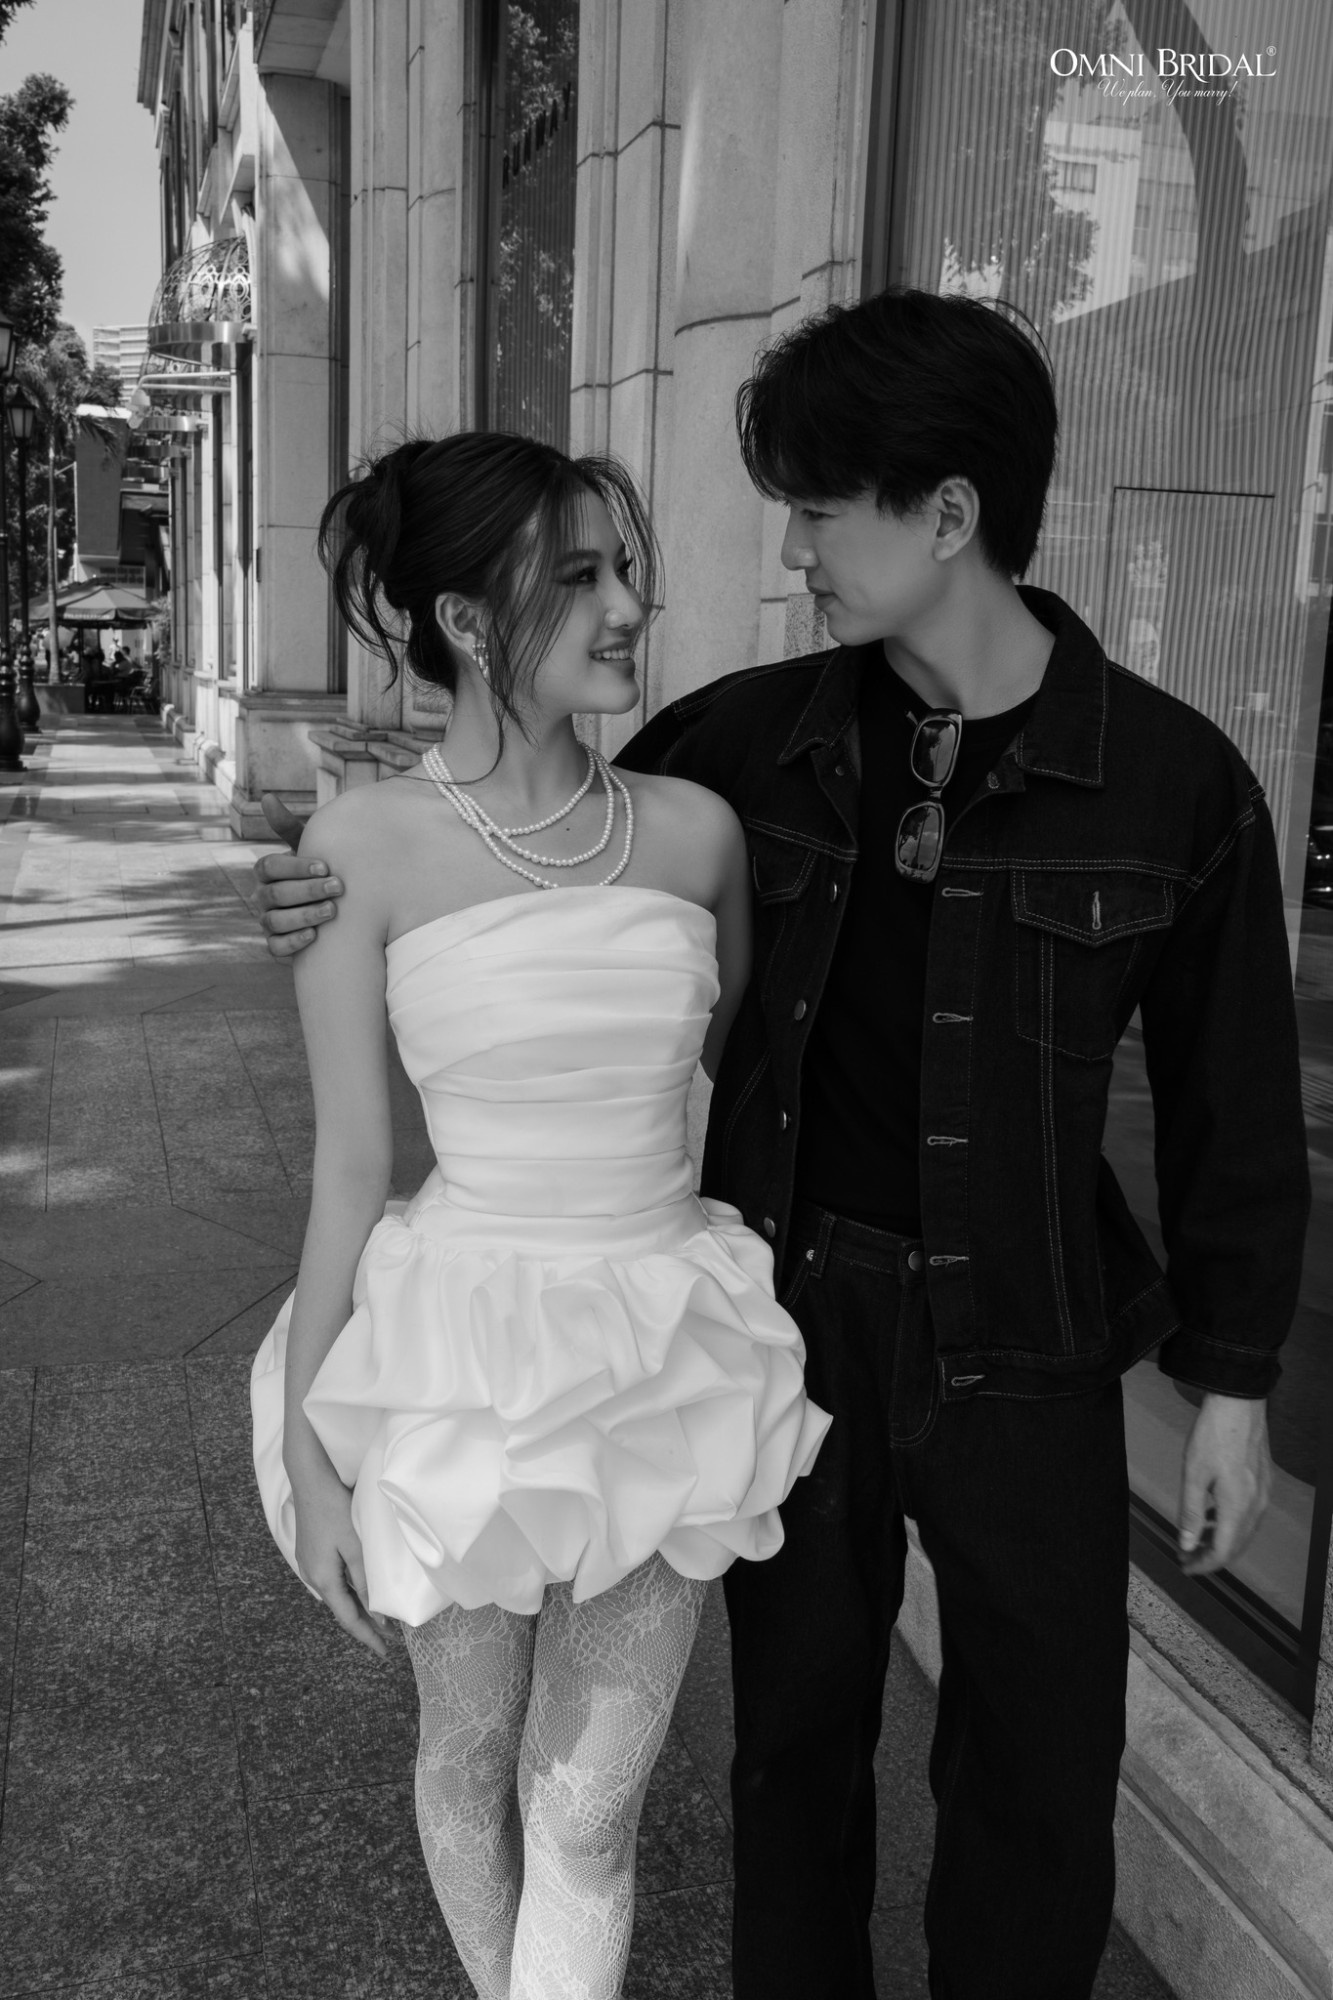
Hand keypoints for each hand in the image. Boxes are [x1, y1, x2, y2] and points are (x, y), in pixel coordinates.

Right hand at [253, 795, 342, 958]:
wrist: (333, 910)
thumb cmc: (318, 873)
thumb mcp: (307, 849)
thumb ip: (288, 827)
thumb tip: (267, 796)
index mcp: (267, 872)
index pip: (268, 867)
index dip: (295, 866)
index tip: (325, 866)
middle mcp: (262, 896)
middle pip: (274, 894)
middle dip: (307, 890)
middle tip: (338, 887)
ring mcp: (267, 921)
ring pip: (274, 921)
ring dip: (304, 915)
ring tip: (332, 911)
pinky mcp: (276, 945)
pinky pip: (275, 947)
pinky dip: (293, 942)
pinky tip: (315, 937)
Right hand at [289, 1453, 390, 1658]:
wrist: (309, 1480)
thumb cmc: (334, 1509)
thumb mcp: (355, 1546)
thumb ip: (365, 1580)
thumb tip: (375, 1613)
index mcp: (323, 1579)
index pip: (349, 1618)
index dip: (368, 1637)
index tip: (385, 1653)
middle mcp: (312, 1576)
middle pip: (342, 1609)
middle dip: (365, 1624)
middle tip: (389, 1638)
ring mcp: (309, 1564)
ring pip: (337, 1595)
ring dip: (358, 1607)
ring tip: (380, 1618)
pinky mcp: (311, 1553)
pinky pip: (333, 1580)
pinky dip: (349, 1590)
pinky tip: (361, 1590)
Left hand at [1177, 1392, 1271, 1575]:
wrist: (1238, 1404)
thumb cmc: (1213, 1435)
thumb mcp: (1194, 1475)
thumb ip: (1192, 1513)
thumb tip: (1188, 1544)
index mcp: (1238, 1507)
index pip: (1223, 1552)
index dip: (1204, 1565)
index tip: (1185, 1566)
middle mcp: (1256, 1505)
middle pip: (1236, 1545)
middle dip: (1211, 1555)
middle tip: (1187, 1556)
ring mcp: (1263, 1493)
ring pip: (1244, 1531)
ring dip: (1220, 1540)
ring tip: (1196, 1538)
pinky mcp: (1263, 1481)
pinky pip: (1249, 1514)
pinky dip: (1230, 1523)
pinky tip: (1213, 1516)